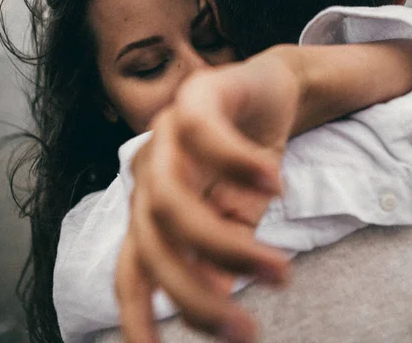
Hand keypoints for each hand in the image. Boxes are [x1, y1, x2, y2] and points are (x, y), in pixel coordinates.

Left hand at [115, 59, 302, 342]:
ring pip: (169, 199)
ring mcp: (165, 134)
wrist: (270, 91)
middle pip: (149, 244)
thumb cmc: (249, 161)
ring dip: (225, 244)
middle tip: (247, 331)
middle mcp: (149, 175)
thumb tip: (217, 298)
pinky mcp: (195, 96)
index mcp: (153, 209)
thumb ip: (224, 255)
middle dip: (194, 295)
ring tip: (279, 270)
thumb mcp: (241, 217)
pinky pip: (204, 133)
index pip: (132, 271)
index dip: (135, 318)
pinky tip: (276, 184)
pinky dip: (239, 164)